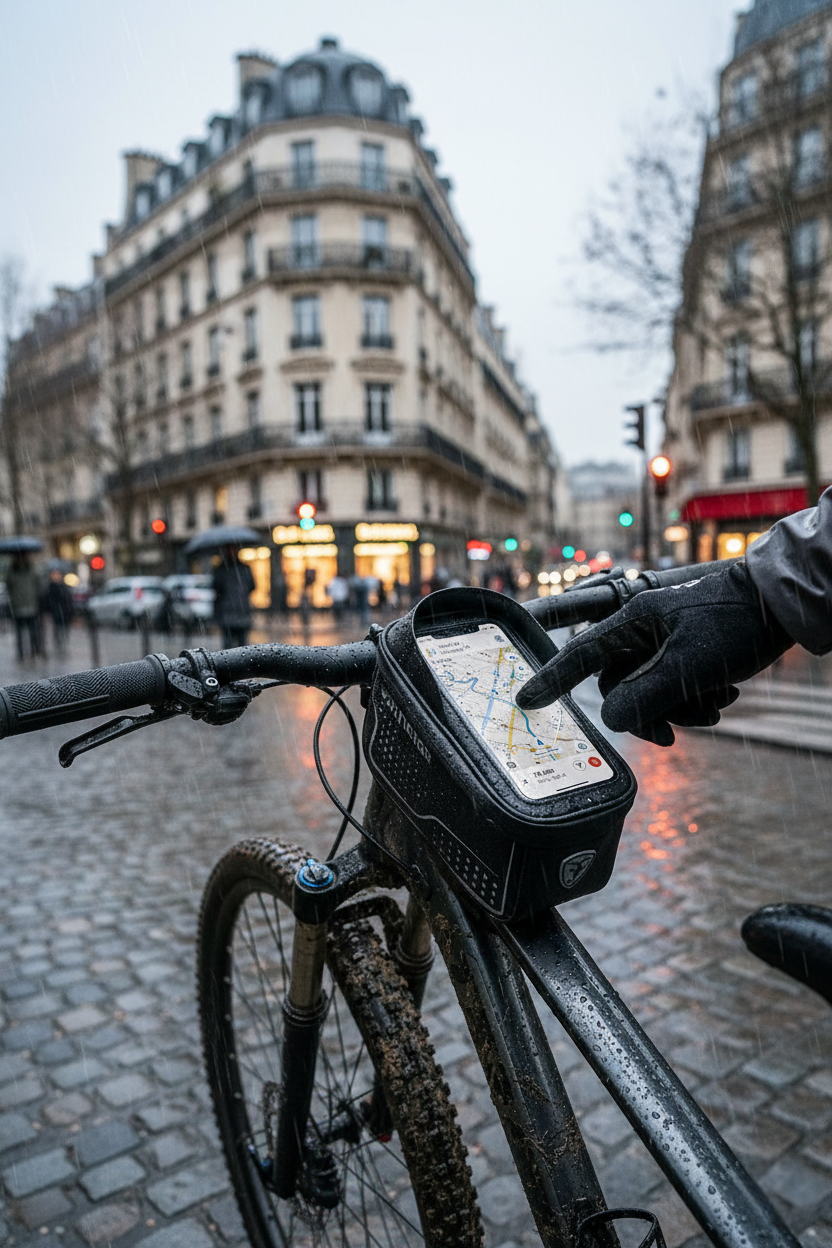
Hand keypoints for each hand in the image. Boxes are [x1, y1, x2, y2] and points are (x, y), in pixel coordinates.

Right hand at [515, 562, 792, 745]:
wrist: (786, 603)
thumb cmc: (735, 623)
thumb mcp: (689, 666)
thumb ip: (643, 695)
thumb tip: (609, 719)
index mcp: (634, 621)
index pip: (581, 654)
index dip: (551, 680)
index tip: (525, 701)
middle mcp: (644, 629)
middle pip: (621, 684)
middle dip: (648, 712)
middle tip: (672, 737)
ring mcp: (666, 639)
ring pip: (651, 689)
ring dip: (680, 708)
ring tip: (716, 709)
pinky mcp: (689, 649)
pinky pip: (675, 685)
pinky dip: (696, 699)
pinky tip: (725, 697)